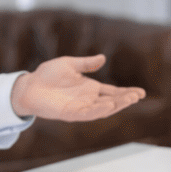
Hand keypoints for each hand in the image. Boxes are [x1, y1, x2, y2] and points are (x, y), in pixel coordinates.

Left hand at [10, 54, 145, 120]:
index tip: (141, 92)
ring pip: (103, 109)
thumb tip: (103, 58)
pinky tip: (109, 105)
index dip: (127, 92)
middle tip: (138, 95)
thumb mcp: (70, 64)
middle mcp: (88, 99)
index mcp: (90, 88)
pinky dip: (99, 110)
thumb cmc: (47, 75)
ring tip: (129, 99)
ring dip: (116, 105)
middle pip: (112, 101)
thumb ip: (86, 64)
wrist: (29, 86)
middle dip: (126, 99)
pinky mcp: (70, 113)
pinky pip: (87, 113)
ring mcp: (80, 107)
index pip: (113, 91)